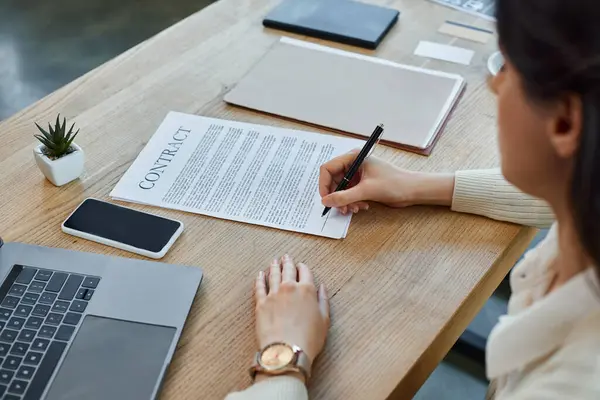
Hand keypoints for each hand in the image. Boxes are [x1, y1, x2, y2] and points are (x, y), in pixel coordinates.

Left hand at [254, 255, 329, 381]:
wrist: (286, 350)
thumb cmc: (308, 339)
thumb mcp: (324, 320)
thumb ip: (323, 301)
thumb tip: (322, 288)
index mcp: (307, 290)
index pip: (305, 272)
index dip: (303, 267)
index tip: (301, 265)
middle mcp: (289, 288)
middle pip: (288, 270)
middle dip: (287, 262)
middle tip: (286, 257)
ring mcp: (273, 294)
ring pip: (273, 275)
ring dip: (274, 267)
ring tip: (274, 261)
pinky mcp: (260, 303)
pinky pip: (260, 286)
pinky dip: (260, 279)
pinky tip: (261, 274)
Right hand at [319, 151, 454, 213]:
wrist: (412, 190)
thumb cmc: (394, 184)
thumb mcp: (366, 191)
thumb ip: (344, 197)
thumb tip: (325, 201)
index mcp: (354, 157)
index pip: (328, 168)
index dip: (324, 184)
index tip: (326, 199)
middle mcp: (354, 164)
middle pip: (333, 180)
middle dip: (336, 196)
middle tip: (341, 208)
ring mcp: (358, 175)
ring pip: (340, 190)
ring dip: (345, 202)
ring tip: (354, 209)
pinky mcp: (363, 184)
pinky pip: (349, 194)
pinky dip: (352, 202)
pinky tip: (362, 207)